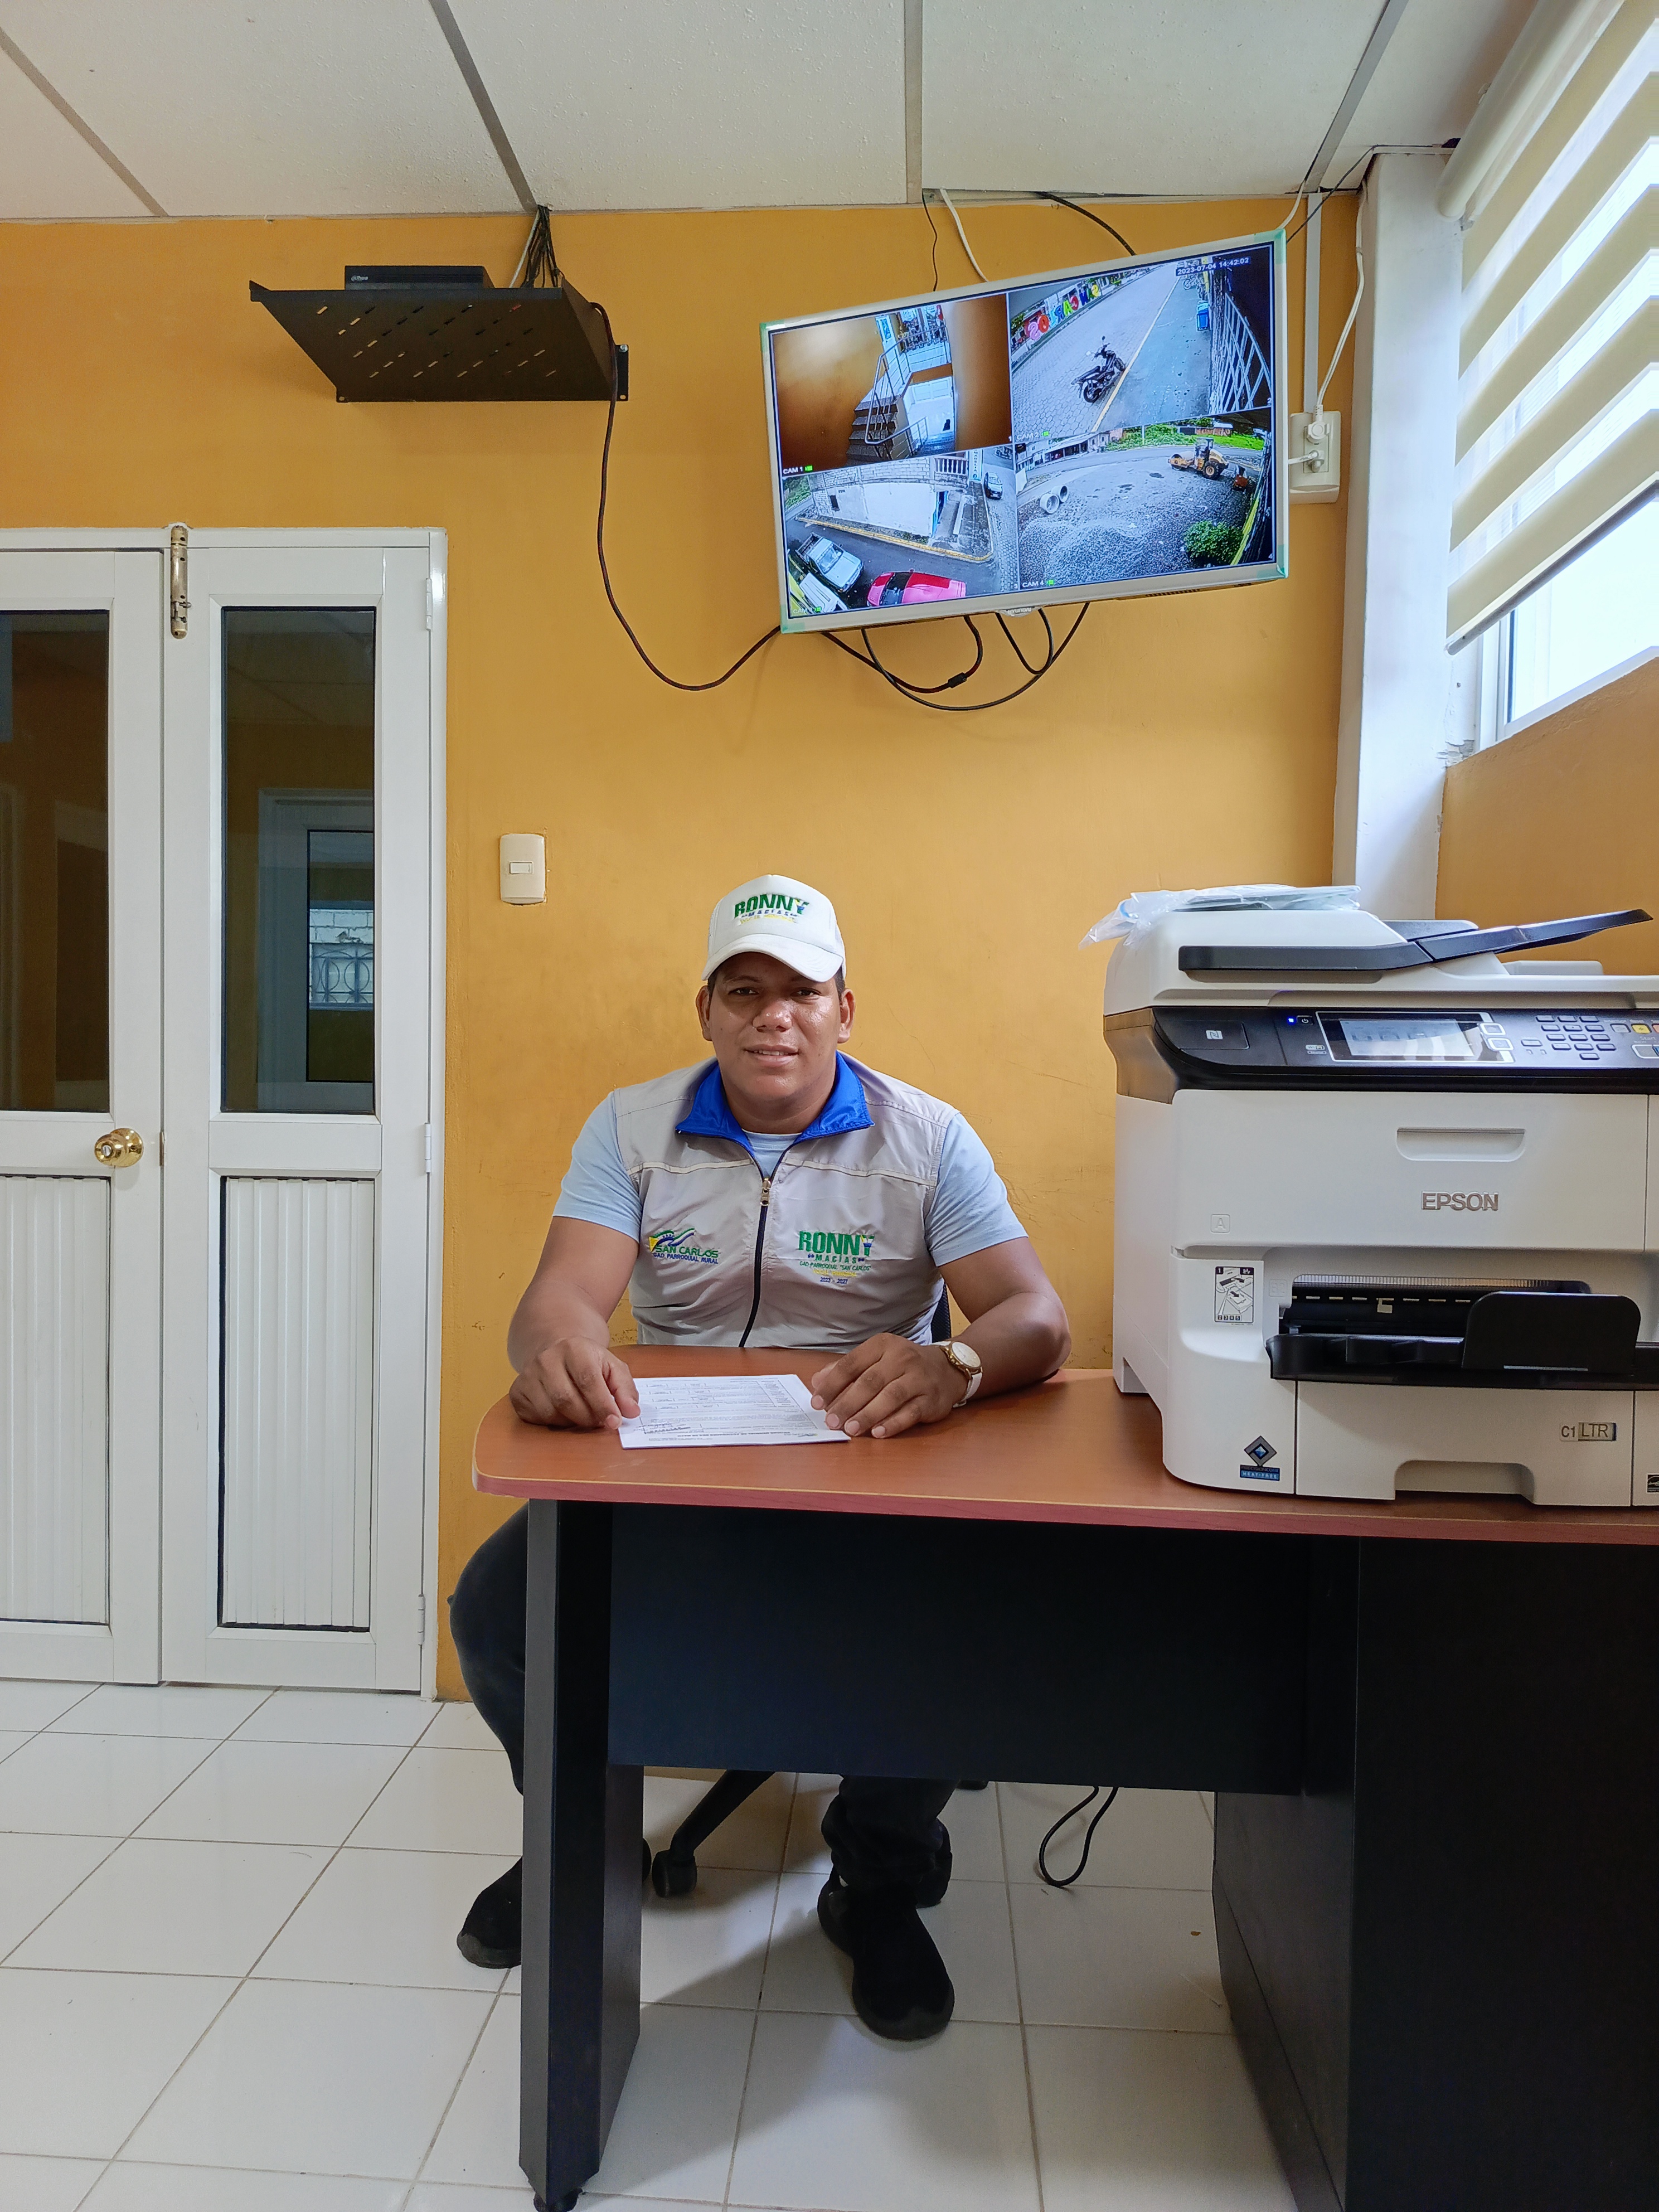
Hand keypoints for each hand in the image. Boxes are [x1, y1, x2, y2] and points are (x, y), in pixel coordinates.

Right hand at [510, 1340, 639, 1429]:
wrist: (556, 1348)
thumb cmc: (588, 1361)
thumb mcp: (612, 1367)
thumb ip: (625, 1389)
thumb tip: (631, 1412)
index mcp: (574, 1348)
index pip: (588, 1380)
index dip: (602, 1405)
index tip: (614, 1421)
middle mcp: (546, 1359)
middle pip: (567, 1400)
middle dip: (588, 1418)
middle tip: (600, 1422)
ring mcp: (528, 1375)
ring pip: (550, 1412)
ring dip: (571, 1422)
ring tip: (583, 1415)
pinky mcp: (517, 1391)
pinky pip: (536, 1418)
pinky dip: (554, 1423)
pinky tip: (563, 1413)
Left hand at [808, 1334, 964, 1439]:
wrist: (947, 1368)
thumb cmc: (902, 1366)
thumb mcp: (876, 1359)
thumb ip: (846, 1370)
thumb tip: (817, 1382)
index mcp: (882, 1345)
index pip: (851, 1364)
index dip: (832, 1384)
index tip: (816, 1402)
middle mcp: (901, 1358)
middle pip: (870, 1382)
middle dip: (847, 1403)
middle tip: (831, 1421)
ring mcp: (918, 1378)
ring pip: (890, 1397)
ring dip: (867, 1415)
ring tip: (849, 1429)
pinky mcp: (931, 1399)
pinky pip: (910, 1412)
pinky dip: (893, 1424)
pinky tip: (878, 1433)